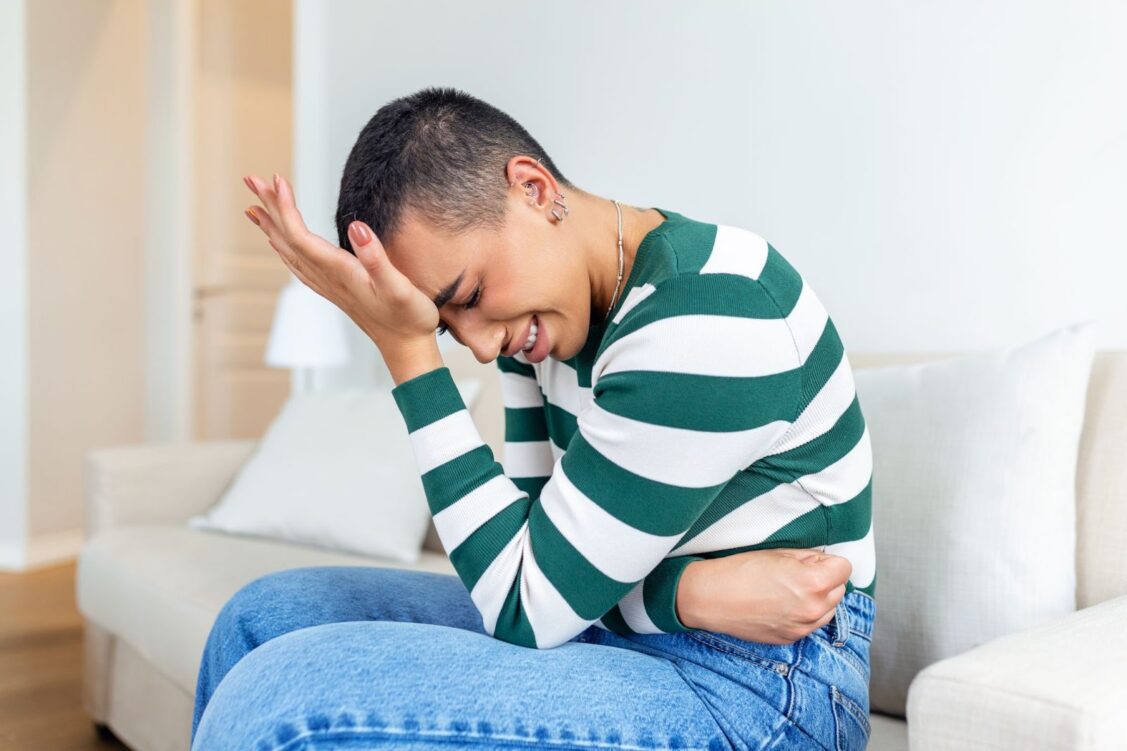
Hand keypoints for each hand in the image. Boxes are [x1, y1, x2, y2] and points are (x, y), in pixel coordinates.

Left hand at [241, 173, 438, 348]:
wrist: (407, 349)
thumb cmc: (408, 319)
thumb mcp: (399, 288)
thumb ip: (377, 259)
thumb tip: (356, 228)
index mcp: (340, 273)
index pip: (301, 236)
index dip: (286, 207)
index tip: (277, 180)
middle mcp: (328, 279)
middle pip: (288, 239)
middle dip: (270, 207)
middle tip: (251, 179)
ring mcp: (328, 286)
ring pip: (289, 251)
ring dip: (271, 226)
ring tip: (254, 206)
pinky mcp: (334, 290)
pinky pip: (299, 265)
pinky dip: (284, 247)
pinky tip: (279, 242)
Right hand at [675, 549, 851, 643]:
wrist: (712, 598)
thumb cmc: (741, 571)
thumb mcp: (778, 553)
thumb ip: (808, 558)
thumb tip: (822, 561)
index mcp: (814, 583)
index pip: (844, 568)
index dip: (829, 561)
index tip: (814, 560)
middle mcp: (814, 609)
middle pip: (839, 590)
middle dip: (826, 579)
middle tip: (799, 573)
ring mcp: (803, 627)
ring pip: (829, 610)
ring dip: (819, 599)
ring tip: (791, 590)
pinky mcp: (791, 638)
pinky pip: (811, 624)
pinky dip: (805, 613)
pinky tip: (782, 604)